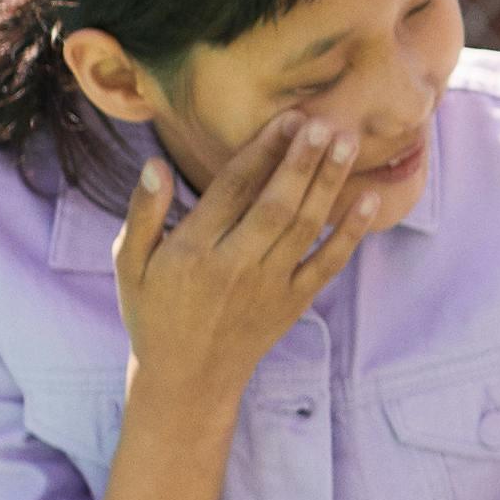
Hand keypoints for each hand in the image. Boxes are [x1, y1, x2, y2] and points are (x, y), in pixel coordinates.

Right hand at [111, 111, 395, 418]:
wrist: (187, 380)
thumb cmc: (154, 313)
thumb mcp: (130, 265)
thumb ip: (143, 213)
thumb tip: (154, 165)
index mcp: (193, 250)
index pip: (233, 190)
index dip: (261, 151)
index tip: (286, 119)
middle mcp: (235, 266)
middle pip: (275, 205)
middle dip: (301, 162)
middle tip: (323, 122)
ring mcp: (268, 286)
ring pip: (304, 227)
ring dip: (328, 184)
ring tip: (346, 143)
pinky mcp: (293, 303)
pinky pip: (327, 264)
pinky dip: (350, 233)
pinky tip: (370, 200)